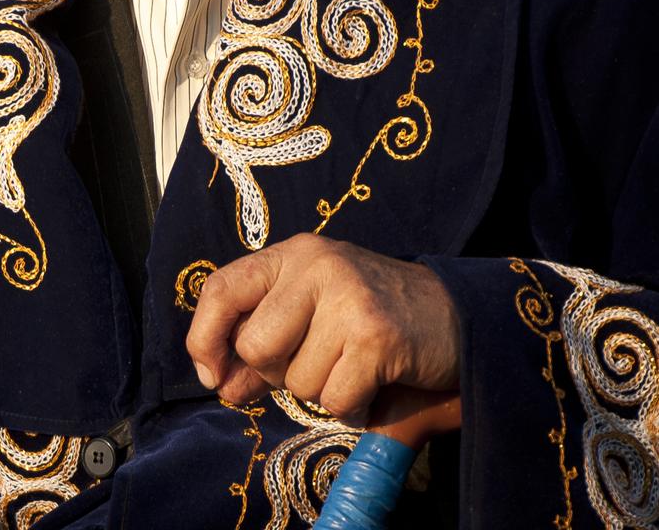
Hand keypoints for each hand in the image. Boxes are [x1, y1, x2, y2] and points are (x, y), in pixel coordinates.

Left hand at [185, 234, 459, 426]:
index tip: (214, 375)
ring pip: (296, 380)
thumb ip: (263, 346)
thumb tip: (221, 386)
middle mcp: (315, 265)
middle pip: (255, 346)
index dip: (205, 338)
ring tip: (353, 365)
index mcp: (292, 254)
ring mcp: (347, 297)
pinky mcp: (376, 335)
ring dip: (322, 390)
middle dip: (277, 373)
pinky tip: (373, 382)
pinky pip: (335, 400)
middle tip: (319, 361)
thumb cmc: (372, 317)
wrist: (456, 315)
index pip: (222, 289)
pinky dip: (353, 406)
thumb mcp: (311, 315)